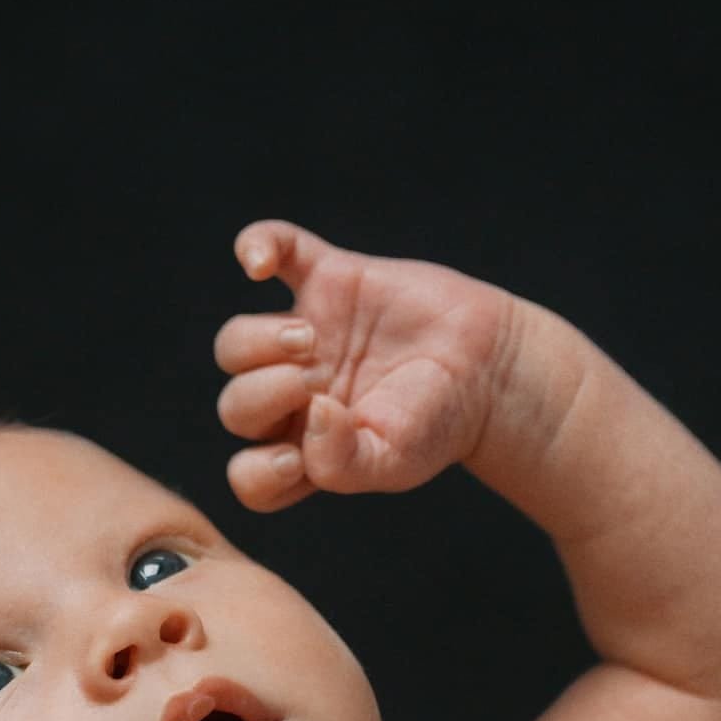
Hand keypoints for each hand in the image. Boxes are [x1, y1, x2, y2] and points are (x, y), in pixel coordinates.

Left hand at [215, 217, 509, 512]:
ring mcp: (305, 337)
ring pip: (234, 342)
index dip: (257, 471)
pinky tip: (258, 266)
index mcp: (306, 450)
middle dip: (265, 394)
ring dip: (258, 342)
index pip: (250, 475)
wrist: (485, 366)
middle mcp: (293, 398)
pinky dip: (256, 245)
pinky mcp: (327, 281)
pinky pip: (273, 250)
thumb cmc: (438, 422)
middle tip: (316, 383)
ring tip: (309, 339)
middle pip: (235, 404)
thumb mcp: (394, 461)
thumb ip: (341, 463)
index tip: (296, 458)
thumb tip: (310, 416)